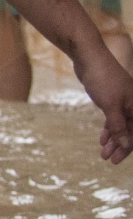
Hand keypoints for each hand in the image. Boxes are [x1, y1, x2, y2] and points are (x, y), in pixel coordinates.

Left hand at [73, 44, 132, 162]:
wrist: (90, 58)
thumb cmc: (103, 79)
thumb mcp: (111, 106)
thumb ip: (119, 126)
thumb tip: (126, 145)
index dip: (127, 148)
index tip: (116, 161)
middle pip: (130, 130)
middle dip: (120, 146)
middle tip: (108, 159)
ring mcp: (123, 101)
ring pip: (121, 125)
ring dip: (112, 139)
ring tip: (102, 152)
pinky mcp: (111, 98)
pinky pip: (114, 118)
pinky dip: (109, 128)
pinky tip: (102, 138)